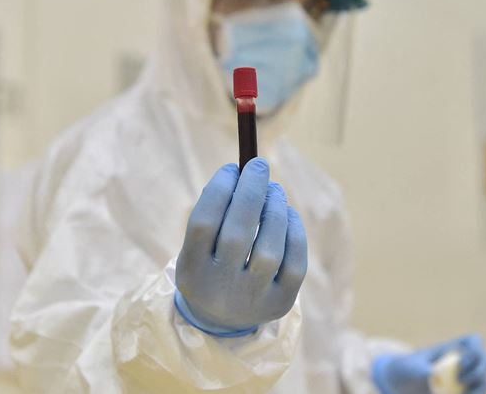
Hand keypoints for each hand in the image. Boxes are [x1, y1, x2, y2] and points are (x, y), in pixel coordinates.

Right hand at [175, 158, 307, 335]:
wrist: (222, 320)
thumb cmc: (211, 265)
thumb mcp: (199, 245)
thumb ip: (216, 212)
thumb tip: (245, 173)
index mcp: (190, 271)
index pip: (203, 223)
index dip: (219, 189)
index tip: (232, 168)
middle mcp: (219, 289)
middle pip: (237, 234)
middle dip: (251, 192)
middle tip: (259, 165)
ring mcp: (251, 301)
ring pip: (270, 249)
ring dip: (275, 210)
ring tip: (274, 190)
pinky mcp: (280, 304)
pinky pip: (294, 263)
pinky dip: (294, 232)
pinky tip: (288, 214)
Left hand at [372, 335, 485, 393]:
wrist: (400, 386)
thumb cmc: (405, 370)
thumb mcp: (409, 367)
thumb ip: (419, 369)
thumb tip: (433, 375)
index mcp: (453, 348)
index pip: (475, 341)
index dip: (474, 351)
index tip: (460, 364)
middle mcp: (464, 361)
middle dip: (480, 370)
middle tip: (461, 381)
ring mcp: (467, 379)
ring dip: (480, 389)